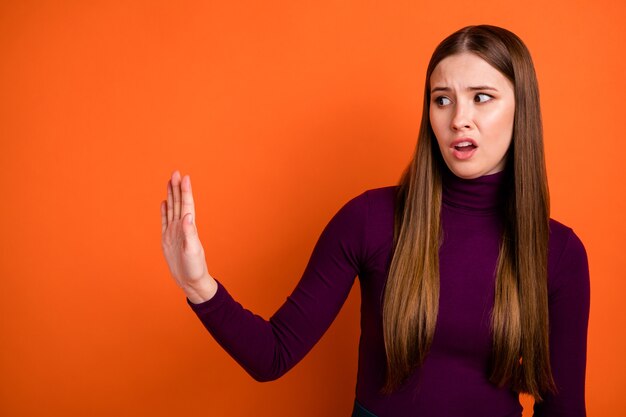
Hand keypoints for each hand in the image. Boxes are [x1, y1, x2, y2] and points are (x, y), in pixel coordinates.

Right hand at [161, 171, 216, 303]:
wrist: (190, 281)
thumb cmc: (195, 267)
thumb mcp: (192, 250)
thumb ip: (189, 233)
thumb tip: (187, 216)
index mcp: (189, 227)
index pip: (187, 205)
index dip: (185, 191)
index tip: (185, 177)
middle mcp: (182, 227)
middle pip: (178, 203)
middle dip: (177, 187)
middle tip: (176, 172)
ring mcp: (174, 232)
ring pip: (171, 209)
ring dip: (171, 195)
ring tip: (170, 181)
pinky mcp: (167, 239)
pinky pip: (164, 220)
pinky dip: (164, 210)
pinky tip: (164, 202)